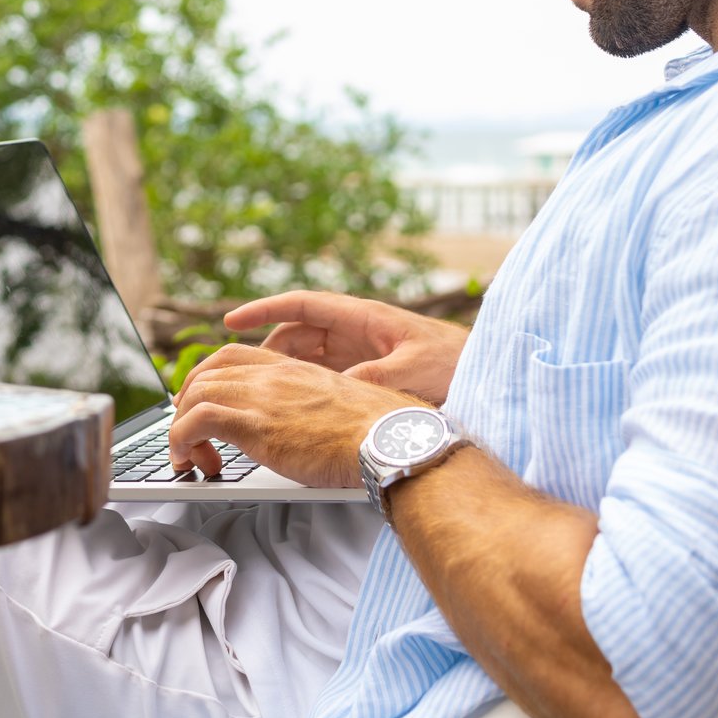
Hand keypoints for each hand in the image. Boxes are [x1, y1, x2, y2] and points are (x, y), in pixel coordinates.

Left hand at [166, 343, 433, 488]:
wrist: (389, 440)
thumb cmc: (378, 435)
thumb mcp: (341, 411)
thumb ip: (317, 412)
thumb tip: (315, 434)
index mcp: (295, 369)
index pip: (234, 356)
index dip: (209, 376)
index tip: (201, 401)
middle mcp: (273, 376)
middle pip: (207, 372)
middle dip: (187, 402)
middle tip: (186, 431)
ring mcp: (261, 396)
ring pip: (194, 395)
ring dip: (182, 429)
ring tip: (190, 458)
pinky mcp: (253, 424)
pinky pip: (194, 422)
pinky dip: (181, 441)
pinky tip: (193, 463)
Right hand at [223, 291, 469, 406]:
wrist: (488, 376)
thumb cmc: (456, 365)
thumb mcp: (411, 371)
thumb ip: (370, 377)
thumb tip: (331, 391)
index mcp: (363, 317)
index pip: (302, 305)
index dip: (264, 310)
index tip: (230, 322)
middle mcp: (357, 331)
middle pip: (297, 334)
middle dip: (266, 352)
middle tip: (238, 378)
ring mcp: (361, 352)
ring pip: (307, 358)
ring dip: (283, 373)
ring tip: (258, 398)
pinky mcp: (368, 374)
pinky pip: (325, 377)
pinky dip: (305, 389)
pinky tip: (293, 412)